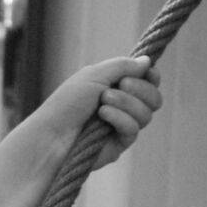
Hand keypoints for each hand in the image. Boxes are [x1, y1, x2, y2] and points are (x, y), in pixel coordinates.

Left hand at [31, 55, 162, 169]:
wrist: (52, 134)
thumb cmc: (67, 103)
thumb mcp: (94, 75)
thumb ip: (122, 66)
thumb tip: (148, 61)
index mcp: (115, 87)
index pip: (147, 81)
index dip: (151, 76)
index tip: (147, 71)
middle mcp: (122, 106)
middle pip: (154, 98)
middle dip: (141, 88)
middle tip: (121, 84)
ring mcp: (121, 126)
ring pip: (147, 114)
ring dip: (127, 102)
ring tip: (103, 102)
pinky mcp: (119, 144)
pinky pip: (134, 129)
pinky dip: (121, 119)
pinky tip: (104, 115)